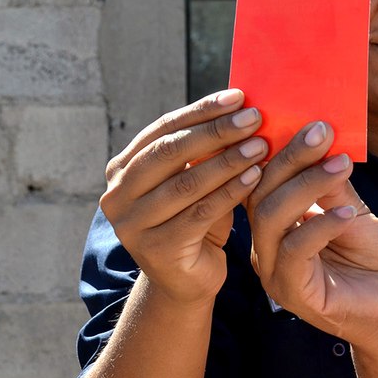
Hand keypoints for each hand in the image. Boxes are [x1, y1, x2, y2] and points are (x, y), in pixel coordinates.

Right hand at [99, 89, 266, 305]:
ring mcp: (131, 225)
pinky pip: (200, 212)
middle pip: (170, 152)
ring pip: (186, 183)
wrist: (187, 281)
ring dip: (228, 160)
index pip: (163, 129)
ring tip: (261, 145)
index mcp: (121, 169)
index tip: (238, 97)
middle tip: (254, 118)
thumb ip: (202, 149)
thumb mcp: (194, 180)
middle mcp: (117, 195)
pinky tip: (255, 177)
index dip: (201, 111)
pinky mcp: (155, 249)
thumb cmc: (197, 221)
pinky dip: (230, 192)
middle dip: (216, 131)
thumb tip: (240, 104)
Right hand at [248, 122, 377, 345]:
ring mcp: (274, 271)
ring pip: (272, 218)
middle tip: (321, 132)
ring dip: (308, 185)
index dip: (279, 148)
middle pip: (261, 193)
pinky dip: (322, 225)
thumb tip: (319, 136)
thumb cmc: (370, 259)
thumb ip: (332, 182)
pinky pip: (295, 251)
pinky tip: (349, 213)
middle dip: (291, 158)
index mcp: (274, 224)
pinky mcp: (293, 292)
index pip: (262, 179)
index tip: (307, 119)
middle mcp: (266, 246)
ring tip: (340, 165)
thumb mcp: (353, 209)